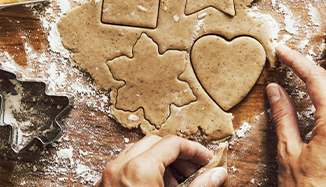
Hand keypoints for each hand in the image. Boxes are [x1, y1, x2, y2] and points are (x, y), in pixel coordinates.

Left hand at [98, 135, 226, 186]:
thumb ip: (200, 186)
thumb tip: (218, 174)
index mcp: (139, 169)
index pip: (173, 143)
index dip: (195, 150)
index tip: (207, 160)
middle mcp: (120, 168)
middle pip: (155, 144)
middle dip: (178, 155)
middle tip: (196, 171)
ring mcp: (108, 178)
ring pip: (138, 154)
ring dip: (161, 163)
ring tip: (179, 183)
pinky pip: (125, 168)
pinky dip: (143, 172)